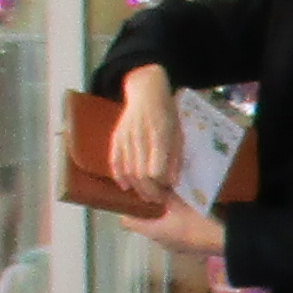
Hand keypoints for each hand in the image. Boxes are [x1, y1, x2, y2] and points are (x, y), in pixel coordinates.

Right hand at [109, 66, 181, 205]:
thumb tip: (172, 183)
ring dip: (135, 187)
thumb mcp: (178, 134)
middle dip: (148, 192)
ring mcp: (126, 137)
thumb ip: (176, 158)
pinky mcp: (116, 137)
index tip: (166, 193)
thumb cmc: (168, 114)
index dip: (160, 186)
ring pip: (127, 171)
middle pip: (140, 174)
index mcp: (160, 135)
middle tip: (156, 199)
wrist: (147, 92)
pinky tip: (126, 186)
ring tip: (145, 195)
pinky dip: (119, 176)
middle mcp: (140, 137)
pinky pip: (114, 161)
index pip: (155, 171)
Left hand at [123, 195, 224, 261]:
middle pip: (144, 224)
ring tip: (168, 200)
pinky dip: (173, 223)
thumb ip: (165, 192)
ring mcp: (173, 247)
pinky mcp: (186, 247)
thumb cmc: (200, 222)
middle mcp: (159, 241)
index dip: (125, 208)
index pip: (127, 222)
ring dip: (161, 217)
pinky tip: (183, 213)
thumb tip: (151, 179)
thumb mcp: (181, 202)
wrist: (227, 242)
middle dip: (145, 210)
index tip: (128, 195)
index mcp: (154, 231)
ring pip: (159, 229)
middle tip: (150, 191)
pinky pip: (173, 233)